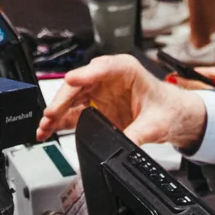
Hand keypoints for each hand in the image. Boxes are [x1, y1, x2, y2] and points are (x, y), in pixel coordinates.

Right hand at [37, 54, 209, 149]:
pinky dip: (59, 122)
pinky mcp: (93, 107)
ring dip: (55, 112)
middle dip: (63, 99)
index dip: (87, 74)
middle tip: (51, 113)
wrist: (171, 116)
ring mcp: (97, 92)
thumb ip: (138, 134)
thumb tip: (123, 145)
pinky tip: (47, 130)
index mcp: (126, 70)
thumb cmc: (167, 108)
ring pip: (71, 99)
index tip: (72, 79)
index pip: (104, 68)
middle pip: (80, 84)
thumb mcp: (156, 124)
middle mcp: (107, 78)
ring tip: (44, 126)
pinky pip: (72, 113)